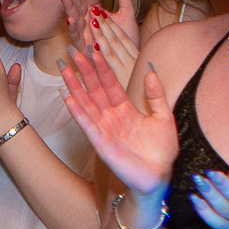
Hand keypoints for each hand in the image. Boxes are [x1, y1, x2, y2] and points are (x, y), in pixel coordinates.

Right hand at [56, 0, 143, 87]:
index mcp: (96, 10)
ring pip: (73, 16)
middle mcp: (87, 19)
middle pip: (77, 3)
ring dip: (67, 6)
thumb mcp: (127, 14)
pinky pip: (75, 36)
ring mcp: (83, 32)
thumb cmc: (125, 41)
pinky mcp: (82, 46)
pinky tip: (70, 19)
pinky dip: (72, 28)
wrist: (129, 63)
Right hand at [59, 39, 177, 197]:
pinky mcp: (101, 143)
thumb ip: (155, 95)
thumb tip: (151, 70)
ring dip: (75, 87)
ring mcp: (104, 129)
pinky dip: (77, 112)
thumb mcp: (163, 117)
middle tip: (74, 53)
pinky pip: (87, 125)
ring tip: (64, 71)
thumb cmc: (161, 151)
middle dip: (85, 72)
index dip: (102, 68)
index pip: (111, 84)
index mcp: (126, 109)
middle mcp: (112, 117)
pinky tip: (68, 99)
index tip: (94, 51)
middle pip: (95, 90)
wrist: (159, 176)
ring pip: (86, 104)